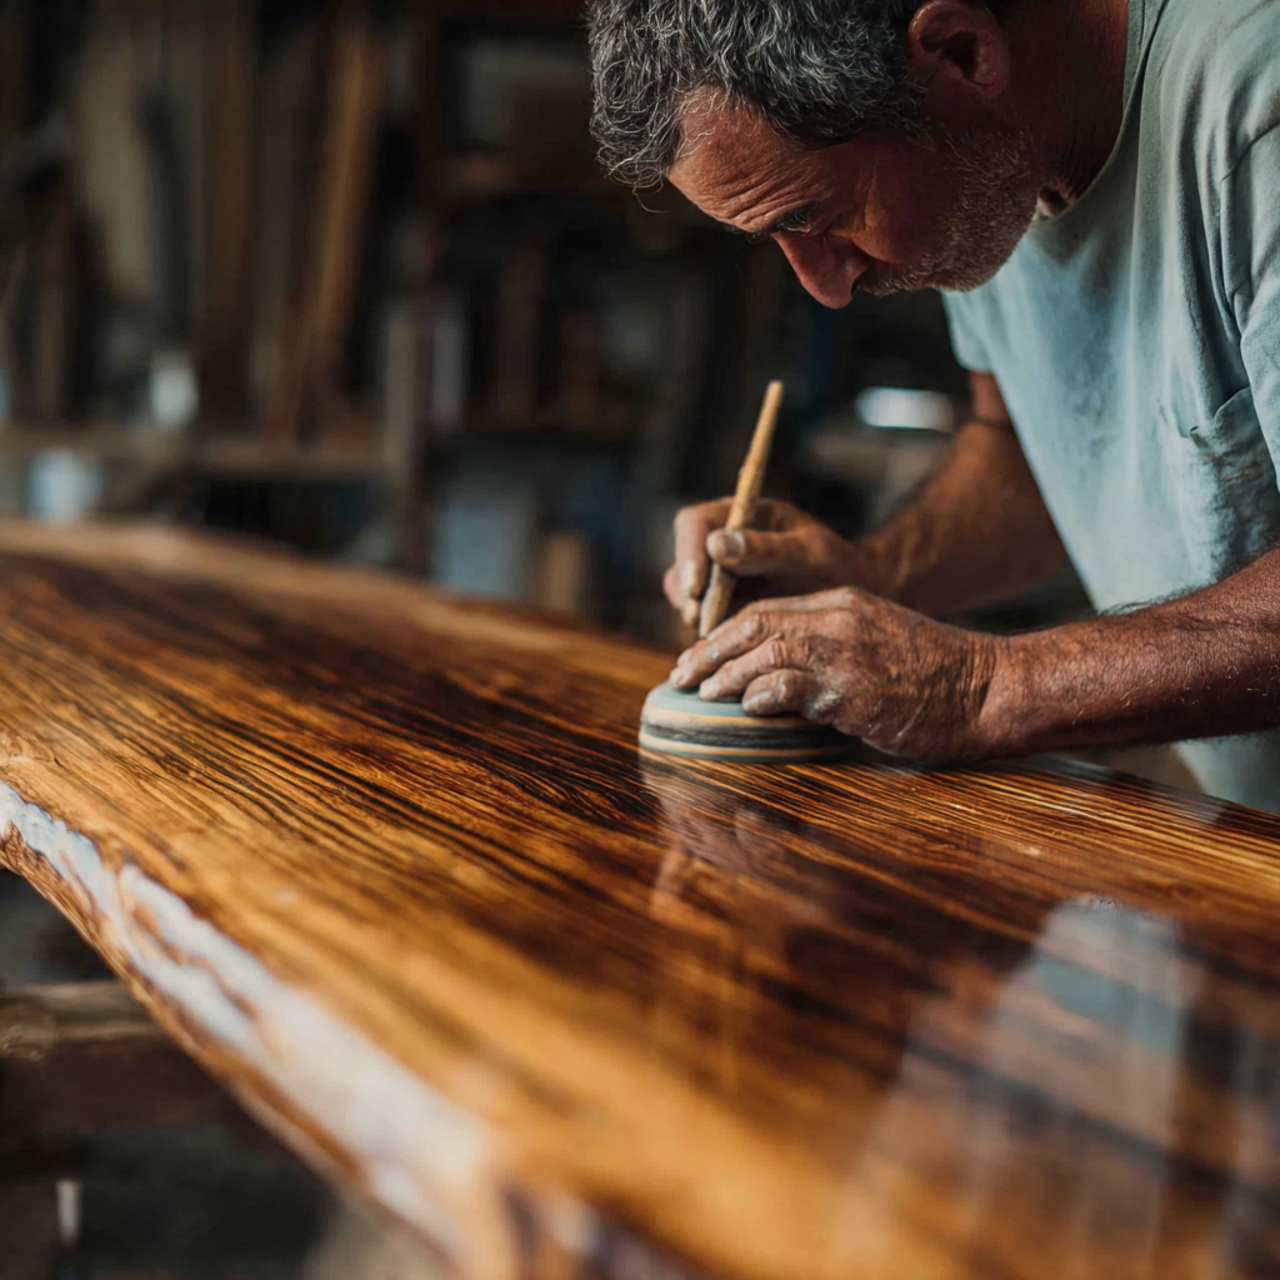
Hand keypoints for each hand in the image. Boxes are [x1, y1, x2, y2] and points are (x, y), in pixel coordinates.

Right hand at [664, 499, 864, 626]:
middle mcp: (723, 539)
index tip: (699, 588)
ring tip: (715, 633)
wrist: (852, 589)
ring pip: (683, 589)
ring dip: (693, 611)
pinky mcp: (722, 599)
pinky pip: (698, 613)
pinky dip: (704, 628)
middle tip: (701, 620)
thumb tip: (716, 544)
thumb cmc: (836, 564)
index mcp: (742, 513)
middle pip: (683, 558)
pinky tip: (723, 643)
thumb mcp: (809, 552)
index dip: (689, 553)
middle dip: (687, 590)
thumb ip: (766, 548)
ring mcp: (719, 570)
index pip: (695, 523)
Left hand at [669, 588, 1004, 761]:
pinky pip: (794, 684)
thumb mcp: (878, 645)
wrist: (990, 689)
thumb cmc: (936, 678)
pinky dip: (764, 693)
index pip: (766, 611)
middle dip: (711, 650)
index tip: (698, 657)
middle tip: (680, 674)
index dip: (724, 634)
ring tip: (702, 693)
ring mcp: (847, 651)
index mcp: (843, 604)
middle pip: (755, 623)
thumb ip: (829, 652)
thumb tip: (776, 682)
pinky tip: (748, 707)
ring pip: (767, 651)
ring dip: (727, 674)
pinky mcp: (856, 688)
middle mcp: (839, 619)